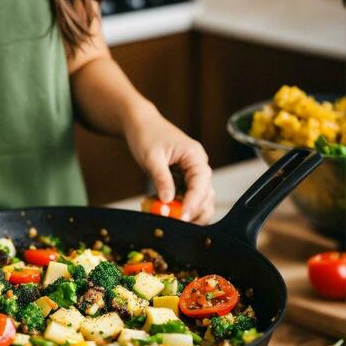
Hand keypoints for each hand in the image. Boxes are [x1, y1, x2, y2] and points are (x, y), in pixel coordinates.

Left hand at [123, 103, 214, 223]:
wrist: (139, 122)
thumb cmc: (146, 134)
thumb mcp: (151, 157)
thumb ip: (162, 179)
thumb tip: (168, 201)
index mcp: (195, 156)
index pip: (201, 184)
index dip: (193, 203)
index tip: (182, 218)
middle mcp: (198, 165)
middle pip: (206, 196)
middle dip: (192, 211)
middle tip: (174, 222)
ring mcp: (192, 172)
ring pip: (199, 199)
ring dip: (186, 210)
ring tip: (168, 216)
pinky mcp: (184, 178)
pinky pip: (186, 196)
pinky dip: (178, 205)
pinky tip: (164, 208)